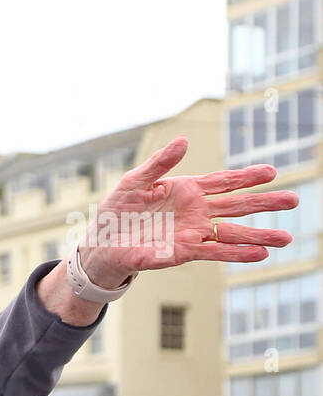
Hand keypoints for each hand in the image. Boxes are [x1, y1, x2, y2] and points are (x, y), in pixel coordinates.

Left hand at [79, 137, 296, 286]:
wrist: (102, 241)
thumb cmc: (117, 209)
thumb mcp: (135, 181)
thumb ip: (159, 163)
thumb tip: (183, 141)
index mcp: (187, 190)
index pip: (223, 181)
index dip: (247, 176)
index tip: (271, 172)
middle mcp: (196, 212)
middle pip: (237, 205)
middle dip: (265, 203)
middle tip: (293, 200)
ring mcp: (192, 232)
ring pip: (232, 232)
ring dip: (258, 235)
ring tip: (285, 238)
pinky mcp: (183, 252)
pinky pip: (214, 252)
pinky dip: (235, 253)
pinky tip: (259, 254)